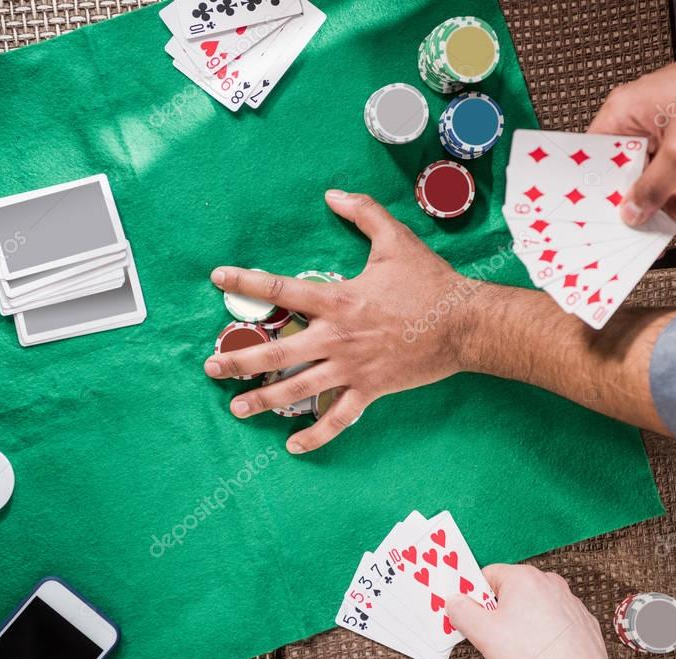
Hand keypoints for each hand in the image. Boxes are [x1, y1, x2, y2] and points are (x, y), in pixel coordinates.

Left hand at [204, 190, 471, 453]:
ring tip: (236, 408)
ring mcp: (352, 367)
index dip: (246, 282)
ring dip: (264, 401)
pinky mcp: (370, 390)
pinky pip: (338, 418)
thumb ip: (363, 212)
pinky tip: (292, 447)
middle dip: (240, 360)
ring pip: (299, 390)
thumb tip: (332, 194)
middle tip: (211, 367)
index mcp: (338, 299)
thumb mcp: (396, 239)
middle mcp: (337, 337)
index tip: (218, 278)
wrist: (463, 324)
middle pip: (277, 352)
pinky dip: (316, 435)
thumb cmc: (430, 281)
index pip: (281, 290)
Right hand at [447, 564, 617, 658]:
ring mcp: (568, 600)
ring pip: (533, 605)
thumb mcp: (483, 634)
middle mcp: (548, 582)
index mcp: (523, 577)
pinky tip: (539, 650)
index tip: (471, 612)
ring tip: (519, 647)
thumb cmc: (537, 656)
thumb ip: (462, 612)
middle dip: (498, 611)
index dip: (475, 596)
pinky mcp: (580, 619)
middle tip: (493, 635)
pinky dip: (544, 631)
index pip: (487, 575)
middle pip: (510, 590)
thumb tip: (455, 602)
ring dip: (522, 621)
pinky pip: (553, 619)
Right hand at [589, 39, 675, 232]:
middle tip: (662, 231)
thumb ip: (652, 188)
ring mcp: (668, 126)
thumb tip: (631, 210)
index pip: (599, 159)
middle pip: (634, 174)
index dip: (605, 192)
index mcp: (626, 112)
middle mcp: (642, 118)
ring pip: (664, 178)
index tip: (613, 219)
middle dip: (656, 204)